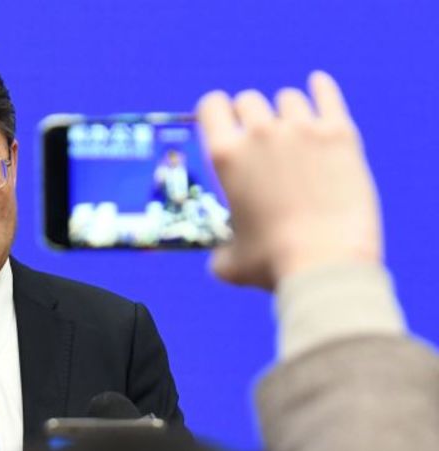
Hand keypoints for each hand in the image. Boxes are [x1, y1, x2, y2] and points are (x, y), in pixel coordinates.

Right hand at [197, 71, 381, 289]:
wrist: (326, 261)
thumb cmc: (273, 264)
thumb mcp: (229, 261)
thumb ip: (219, 248)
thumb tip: (220, 255)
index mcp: (226, 156)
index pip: (211, 106)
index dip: (213, 113)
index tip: (220, 122)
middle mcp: (261, 133)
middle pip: (249, 100)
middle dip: (249, 116)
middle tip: (257, 137)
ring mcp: (303, 130)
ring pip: (288, 98)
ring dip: (284, 111)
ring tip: (291, 131)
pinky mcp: (340, 134)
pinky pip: (327, 95)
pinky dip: (320, 88)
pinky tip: (318, 85)